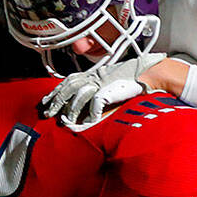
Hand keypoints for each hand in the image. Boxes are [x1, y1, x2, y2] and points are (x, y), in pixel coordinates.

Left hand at [40, 54, 165, 125]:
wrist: (150, 73)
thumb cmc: (131, 82)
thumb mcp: (110, 84)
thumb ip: (97, 93)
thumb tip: (85, 111)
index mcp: (94, 73)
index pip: (69, 81)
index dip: (56, 90)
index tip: (46, 101)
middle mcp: (95, 75)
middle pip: (69, 86)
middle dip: (56, 100)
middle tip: (47, 113)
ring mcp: (103, 82)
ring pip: (79, 95)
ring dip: (70, 109)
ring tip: (64, 121)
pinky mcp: (111, 89)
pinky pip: (97, 102)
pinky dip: (91, 114)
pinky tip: (86, 123)